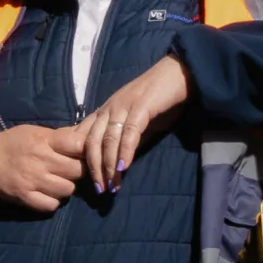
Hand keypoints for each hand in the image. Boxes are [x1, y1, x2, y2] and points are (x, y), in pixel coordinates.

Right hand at [0, 124, 87, 211]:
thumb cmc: (14, 143)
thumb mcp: (36, 132)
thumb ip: (60, 136)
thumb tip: (86, 135)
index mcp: (44, 140)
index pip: (77, 145)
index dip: (84, 149)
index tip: (81, 153)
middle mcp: (39, 160)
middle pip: (77, 170)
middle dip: (78, 170)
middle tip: (70, 169)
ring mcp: (32, 180)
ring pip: (67, 190)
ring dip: (66, 187)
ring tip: (58, 181)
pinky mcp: (24, 197)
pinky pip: (51, 205)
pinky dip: (52, 201)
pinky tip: (48, 193)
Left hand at [79, 54, 190, 193]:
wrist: (179, 73)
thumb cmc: (160, 98)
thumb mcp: (138, 121)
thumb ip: (126, 138)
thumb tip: (119, 163)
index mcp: (106, 110)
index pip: (85, 136)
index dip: (84, 160)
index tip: (88, 181)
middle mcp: (109, 108)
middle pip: (92, 141)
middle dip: (94, 169)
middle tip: (101, 189)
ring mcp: (124, 106)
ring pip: (108, 139)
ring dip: (109, 166)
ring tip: (113, 185)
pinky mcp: (141, 107)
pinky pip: (129, 133)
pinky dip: (125, 152)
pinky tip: (125, 168)